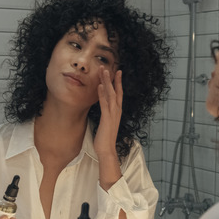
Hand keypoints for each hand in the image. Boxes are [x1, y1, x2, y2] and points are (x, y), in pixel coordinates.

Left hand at [95, 67, 122, 189]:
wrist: (107, 151)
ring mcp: (113, 114)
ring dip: (107, 82)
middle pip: (116, 91)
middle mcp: (117, 111)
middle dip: (112, 79)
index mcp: (117, 112)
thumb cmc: (105, 139)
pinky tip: (99, 86)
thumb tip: (103, 107)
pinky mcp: (107, 118)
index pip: (119, 94)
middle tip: (110, 67)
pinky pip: (105, 104)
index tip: (117, 72)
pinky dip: (102, 94)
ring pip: (111, 94)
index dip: (118, 83)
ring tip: (104, 71)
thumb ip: (106, 114)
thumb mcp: (106, 123)